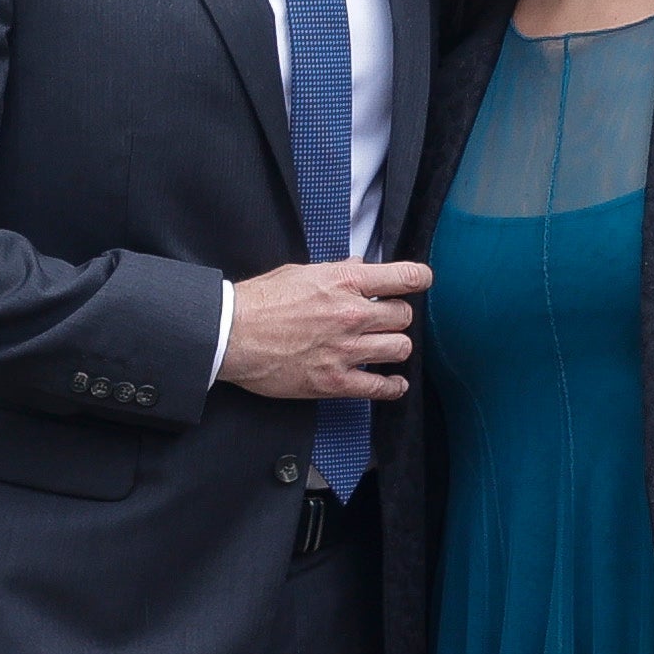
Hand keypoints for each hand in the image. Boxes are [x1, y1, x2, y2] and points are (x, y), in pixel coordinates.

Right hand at [220, 258, 432, 403]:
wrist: (231, 335)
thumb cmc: (259, 302)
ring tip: (382, 346)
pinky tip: (393, 383)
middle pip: (403, 316)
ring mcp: (345, 350)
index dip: (420, 279)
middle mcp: (351, 315)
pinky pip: (380, 388)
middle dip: (397, 316)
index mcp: (343, 282)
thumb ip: (336, 271)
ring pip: (400, 349)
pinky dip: (392, 386)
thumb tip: (360, 266)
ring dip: (394, 347)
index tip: (422, 282)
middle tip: (383, 319)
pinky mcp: (335, 380)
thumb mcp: (299, 272)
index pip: (403, 277)